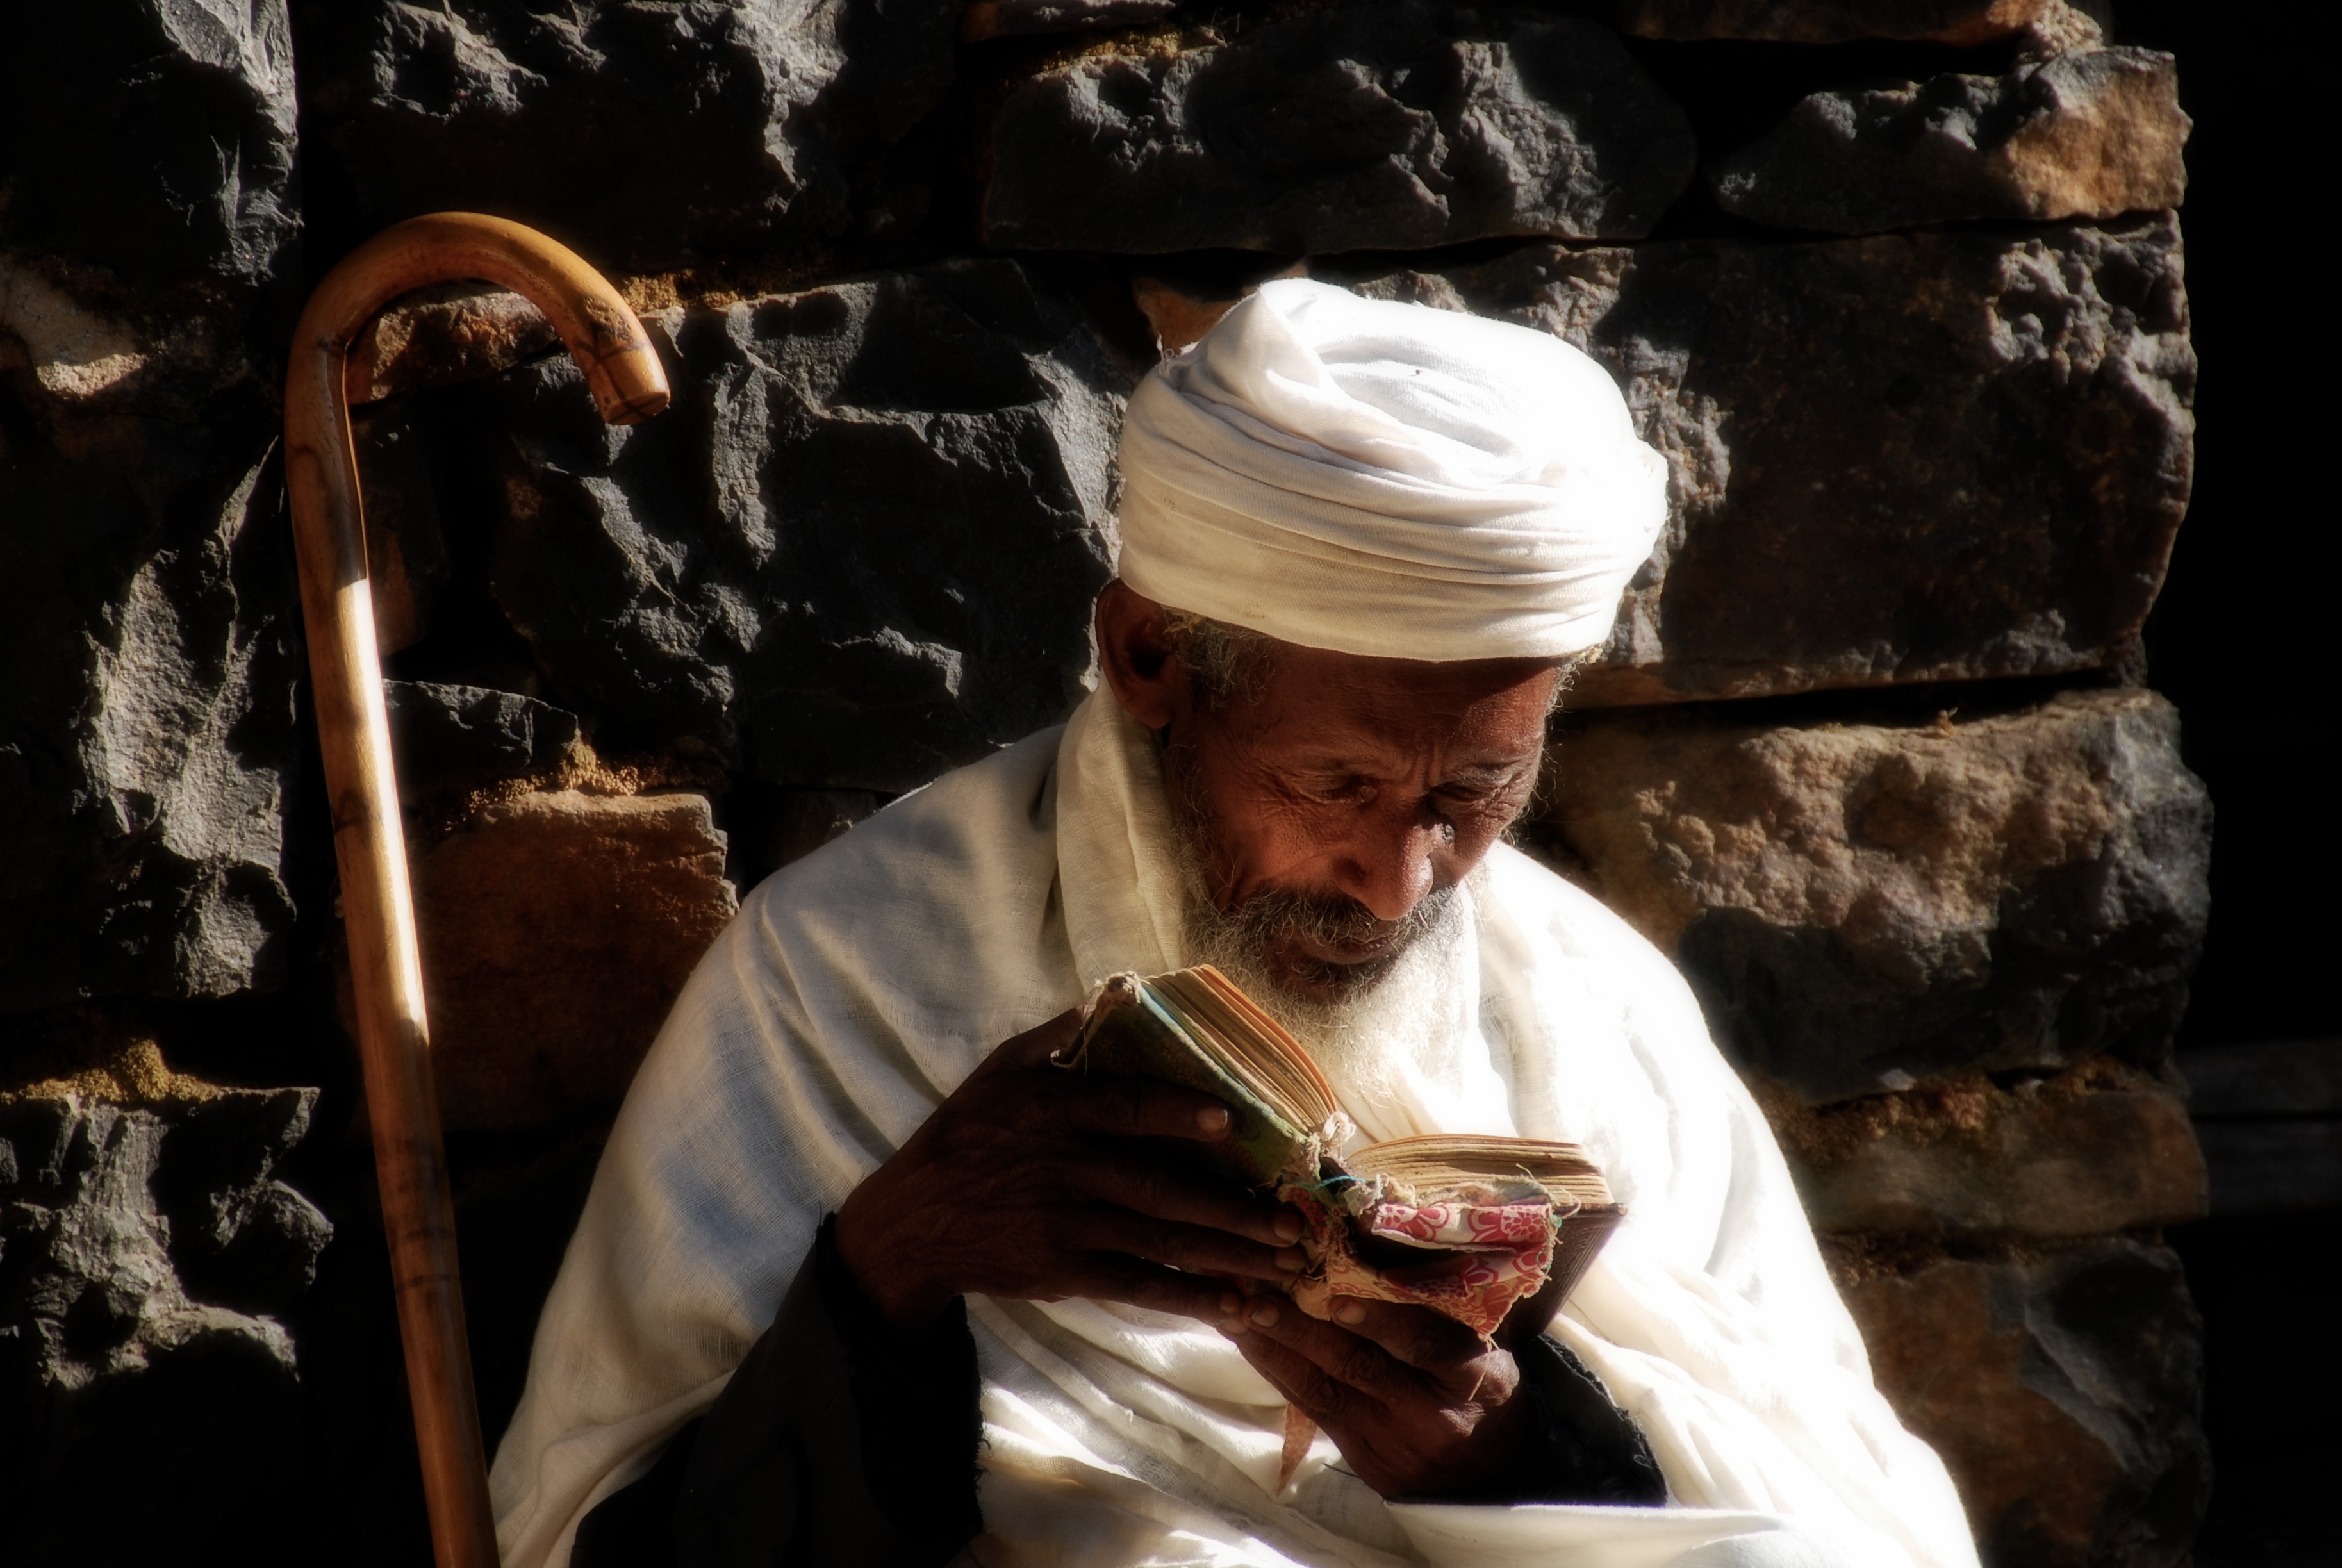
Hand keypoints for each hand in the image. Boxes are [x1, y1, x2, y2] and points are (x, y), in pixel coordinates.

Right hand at [835, 1008, 1305, 1327]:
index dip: (1175, 1114)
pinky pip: (1138, 1286)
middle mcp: (1064, 1168)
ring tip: (1288, 1268)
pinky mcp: (1065, 1270)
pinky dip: (1190, 1298)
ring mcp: (1066, 1224)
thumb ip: (1059, 1032)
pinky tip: (1237, 1307)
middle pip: (1160, 1187)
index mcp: (1053, 1110)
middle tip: (1296, 1224)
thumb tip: (1117, 987)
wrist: (913, 1221)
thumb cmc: (967, 1134)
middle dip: (1234, 1210)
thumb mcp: (1000, 1070)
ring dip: (1230, 1257)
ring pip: (1161, 1241)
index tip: (1228, 1122)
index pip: (1122, 1107)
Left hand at [1224, 1295, 1540, 1498]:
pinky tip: (1247, 1341)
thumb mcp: (1486, 1344)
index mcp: (1473, 1376)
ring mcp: (1390, 1439)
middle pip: (1359, 1368)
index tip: (1339, 1298)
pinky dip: (1277, 1370)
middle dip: (1302, 1330)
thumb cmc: (1484, 1384)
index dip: (1382, 1322)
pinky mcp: (1360, 1455)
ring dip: (1274, 1347)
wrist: (1488, 1474)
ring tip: (1235, 1310)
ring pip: (1323, 1390)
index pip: (1427, 1346)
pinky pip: (1312, 1409)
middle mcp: (1428, 1412)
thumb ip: (1447, 1298)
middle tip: (1257, 1294)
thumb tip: (1386, 1227)